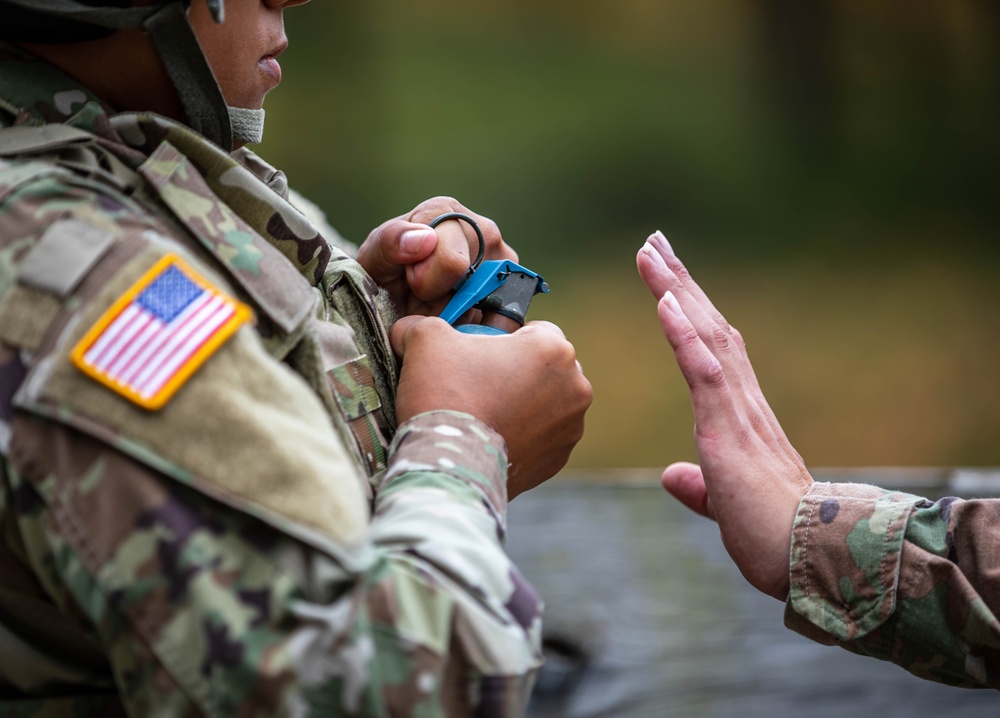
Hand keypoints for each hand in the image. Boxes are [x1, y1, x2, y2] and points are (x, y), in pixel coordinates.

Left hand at [356, 197, 516, 316]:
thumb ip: (390, 242)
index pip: (452, 261)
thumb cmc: (383, 275)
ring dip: (458, 316)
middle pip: (475, 284)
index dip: (424, 280)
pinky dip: (473, 330)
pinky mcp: (514, 295)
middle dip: (443, 300)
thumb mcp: (373, 259)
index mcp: (448, 212)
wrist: (391, 302)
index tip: (409, 280)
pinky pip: (499, 323)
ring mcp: (503, 264)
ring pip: (489, 306)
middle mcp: (485, 232)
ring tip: (437, 307)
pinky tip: (454, 320)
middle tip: (423, 296)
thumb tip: (426, 238)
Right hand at [390, 316, 592, 498]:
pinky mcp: (557, 459)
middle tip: (481, 383)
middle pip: (545, 368)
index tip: (484, 352)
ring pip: (547, 404)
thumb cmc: (445, 395)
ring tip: (486, 413)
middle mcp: (575, 387)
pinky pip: (542, 438)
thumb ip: (424, 324)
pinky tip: (492, 437)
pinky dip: (523, 436)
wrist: (448, 464)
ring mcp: (570, 427)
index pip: (537, 330)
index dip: (507, 338)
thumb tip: (409, 327)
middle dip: (519, 372)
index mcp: (554, 349)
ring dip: (524, 405)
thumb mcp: (426, 339)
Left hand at [635, 231, 811, 599]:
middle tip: (654, 242)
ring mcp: (738, 409)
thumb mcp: (724, 502)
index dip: (688, 311)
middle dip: (679, 282)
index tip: (666, 278)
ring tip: (651, 251)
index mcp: (739, 415)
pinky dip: (683, 332)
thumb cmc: (772, 534)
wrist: (808, 558)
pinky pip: (703, 369)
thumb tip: (672, 477)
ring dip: (675, 290)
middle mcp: (741, 400)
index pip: (710, 349)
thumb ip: (700, 486)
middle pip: (707, 325)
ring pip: (705, 334)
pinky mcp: (730, 428)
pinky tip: (664, 301)